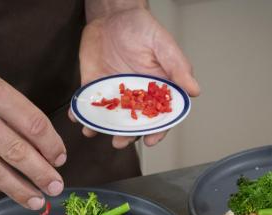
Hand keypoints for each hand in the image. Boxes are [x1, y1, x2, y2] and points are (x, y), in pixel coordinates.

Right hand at [0, 50, 66, 209]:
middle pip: (17, 152)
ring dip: (20, 190)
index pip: (33, 124)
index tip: (60, 159)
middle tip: (56, 188)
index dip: (52, 146)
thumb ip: (12, 108)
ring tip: (37, 200)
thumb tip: (41, 146)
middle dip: (42, 175)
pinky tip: (6, 190)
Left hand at [72, 6, 199, 148]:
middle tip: (118, 142)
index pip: (159, 117)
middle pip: (132, 124)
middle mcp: (135, 97)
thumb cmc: (142, 28)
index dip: (156, 131)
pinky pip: (88, 105)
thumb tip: (194, 90)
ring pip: (109, 119)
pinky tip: (76, 116)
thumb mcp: (163, 44)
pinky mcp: (94, 88)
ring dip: (100, 128)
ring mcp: (113, 94)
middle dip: (125, 136)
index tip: (150, 141)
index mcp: (155, 91)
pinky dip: (80, 113)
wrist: (113, 16)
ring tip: (92, 132)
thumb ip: (178, 67)